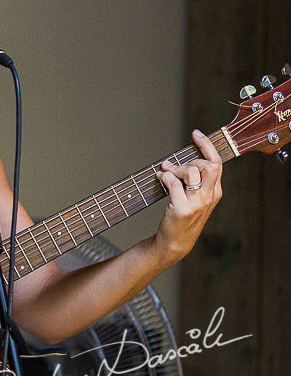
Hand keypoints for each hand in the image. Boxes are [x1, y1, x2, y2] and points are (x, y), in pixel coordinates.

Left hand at [155, 129, 223, 263]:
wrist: (175, 242)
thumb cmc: (182, 217)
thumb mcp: (194, 198)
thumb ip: (192, 181)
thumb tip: (177, 161)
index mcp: (215, 192)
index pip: (216, 163)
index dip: (206, 145)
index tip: (196, 133)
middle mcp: (209, 196)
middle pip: (207, 165)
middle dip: (189, 160)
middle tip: (174, 165)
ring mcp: (197, 203)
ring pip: (191, 171)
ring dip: (175, 167)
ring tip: (164, 170)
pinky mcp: (182, 208)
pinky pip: (173, 183)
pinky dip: (164, 176)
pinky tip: (159, 177)